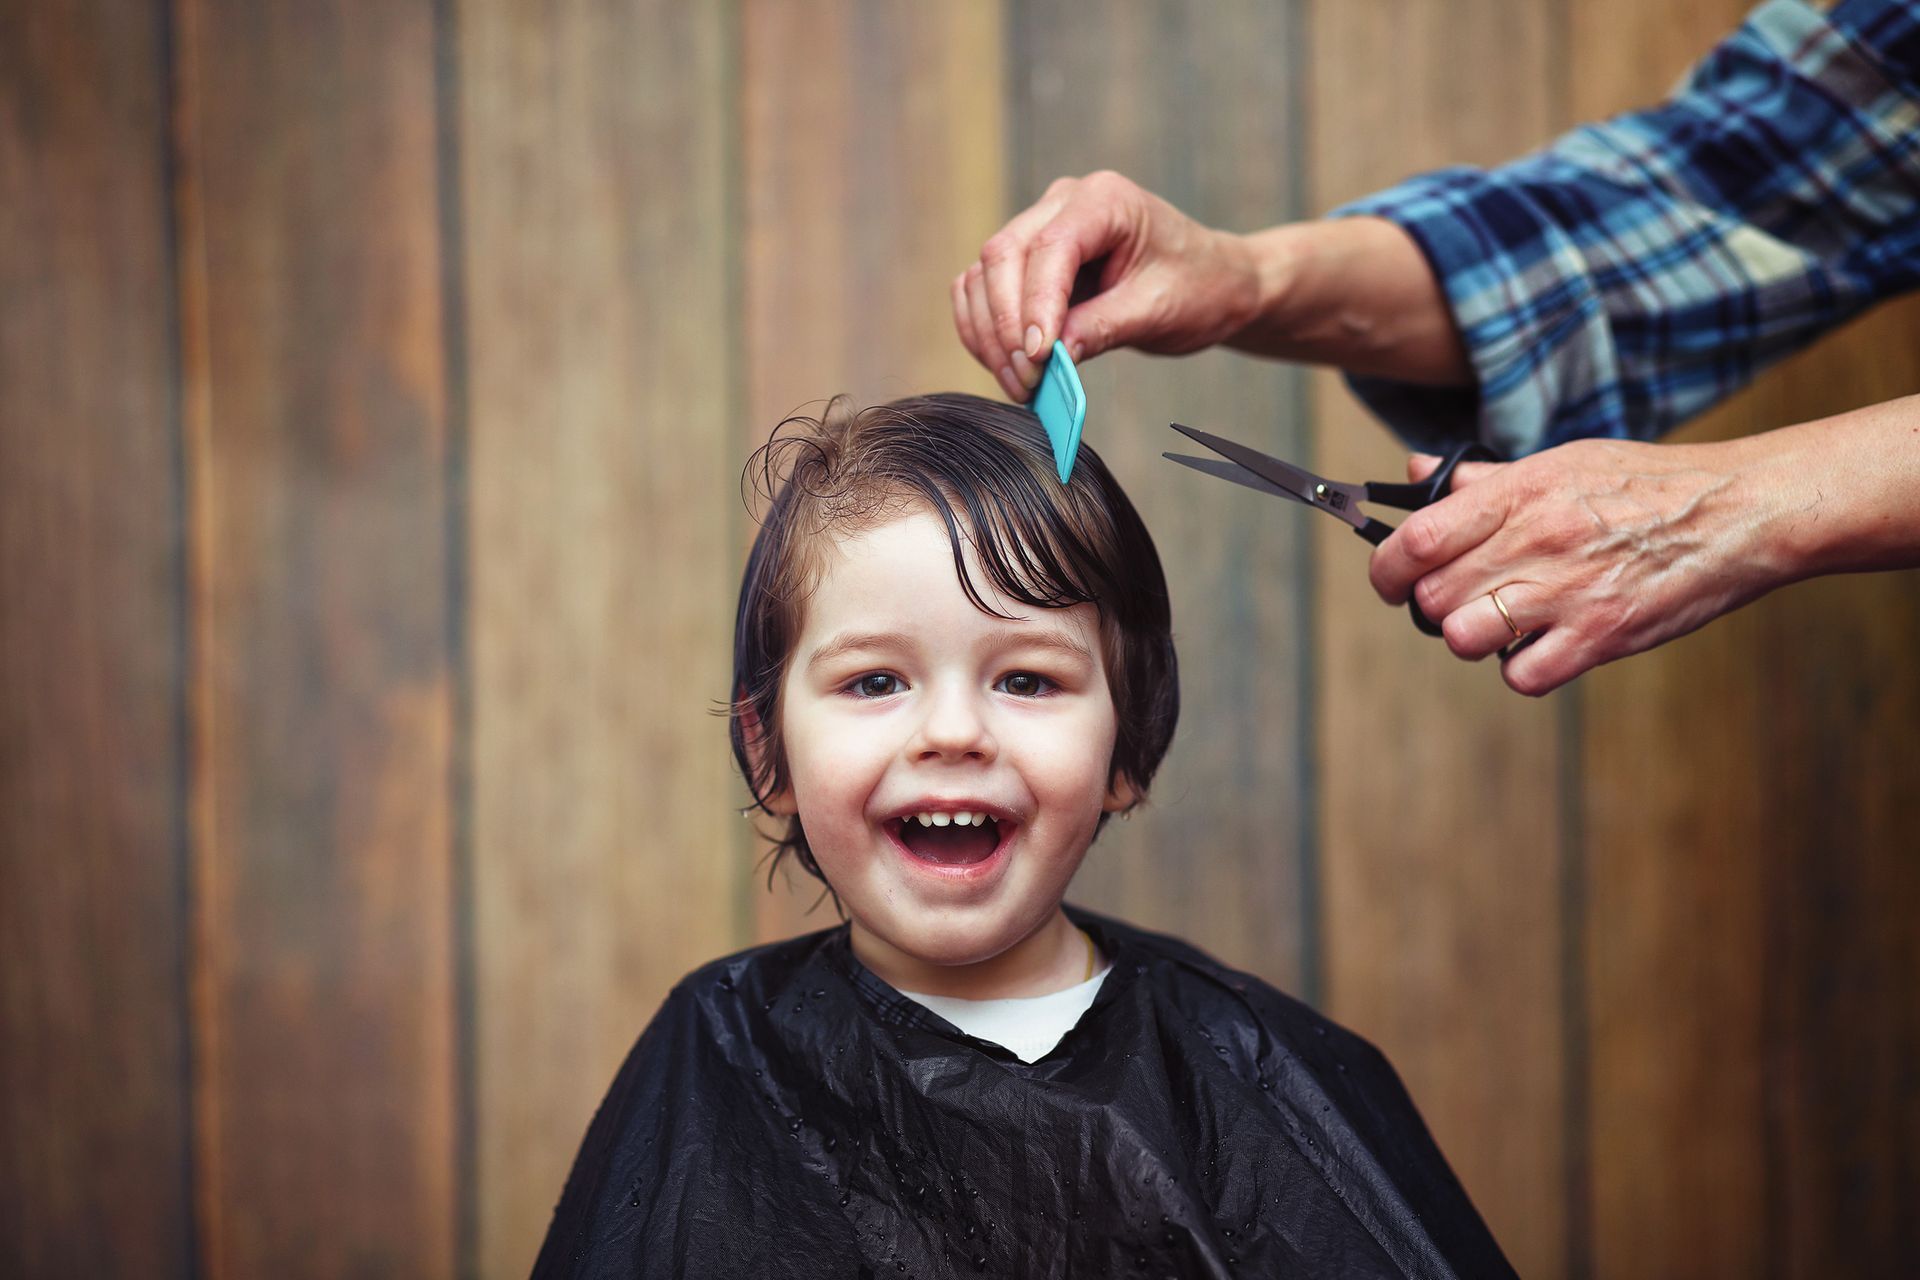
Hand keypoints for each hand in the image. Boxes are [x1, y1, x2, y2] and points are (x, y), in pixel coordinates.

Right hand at [950, 171, 1263, 400]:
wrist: (1213, 282)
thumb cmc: (1197, 287)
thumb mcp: (1158, 311)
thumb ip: (1103, 328)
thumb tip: (1049, 357)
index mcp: (1105, 200)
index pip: (1049, 247)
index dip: (1035, 305)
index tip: (1038, 358)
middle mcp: (1063, 204)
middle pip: (1002, 256)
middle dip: (1006, 325)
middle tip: (1027, 381)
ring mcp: (1039, 228)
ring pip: (982, 275)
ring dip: (989, 334)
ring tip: (1020, 384)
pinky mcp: (1027, 260)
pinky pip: (982, 290)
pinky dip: (983, 329)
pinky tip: (1006, 366)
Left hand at [1368, 438, 1786, 695]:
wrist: (1741, 512)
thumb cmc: (1649, 484)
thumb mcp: (1563, 462)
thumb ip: (1485, 479)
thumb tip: (1416, 473)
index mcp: (1521, 493)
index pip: (1418, 538)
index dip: (1387, 567)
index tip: (1390, 578)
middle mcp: (1536, 541)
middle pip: (1433, 596)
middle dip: (1433, 604)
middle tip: (1461, 598)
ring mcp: (1567, 592)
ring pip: (1464, 637)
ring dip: (1472, 637)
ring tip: (1502, 622)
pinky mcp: (1600, 637)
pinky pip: (1522, 675)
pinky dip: (1522, 668)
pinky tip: (1544, 646)